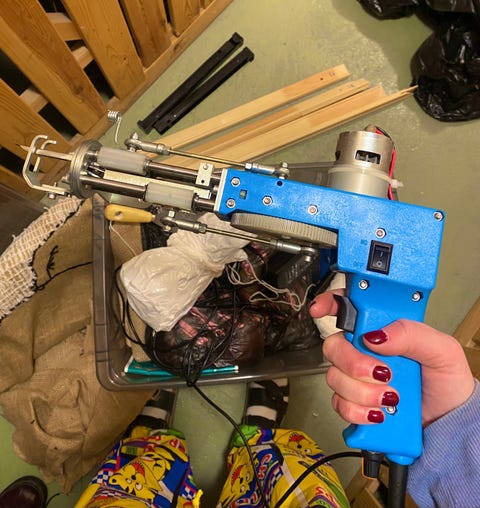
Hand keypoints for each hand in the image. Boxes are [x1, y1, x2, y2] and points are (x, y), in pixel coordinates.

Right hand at [310, 291, 474, 426]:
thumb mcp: (441, 350)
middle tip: (381, 373)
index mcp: (383, 329)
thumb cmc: (447, 382)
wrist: (449, 423)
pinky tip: (378, 413)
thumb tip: (376, 334)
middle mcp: (365, 350)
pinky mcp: (354, 402)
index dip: (329, 303)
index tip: (320, 309)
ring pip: (334, 377)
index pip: (349, 307)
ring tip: (391, 398)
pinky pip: (339, 404)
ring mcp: (357, 377)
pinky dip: (359, 411)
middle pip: (334, 345)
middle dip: (353, 362)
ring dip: (362, 391)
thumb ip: (411, 334)